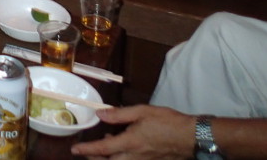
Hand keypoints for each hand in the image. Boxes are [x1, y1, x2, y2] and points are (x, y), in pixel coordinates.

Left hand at [71, 105, 194, 158]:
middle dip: (95, 159)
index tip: (74, 149)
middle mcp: (135, 156)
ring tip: (104, 146)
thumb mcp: (142, 111)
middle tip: (85, 151)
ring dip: (108, 159)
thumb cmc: (168, 121)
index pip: (102, 149)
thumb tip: (100, 114)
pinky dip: (120, 158)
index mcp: (130, 142)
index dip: (87, 150)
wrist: (192, 137)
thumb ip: (119, 114)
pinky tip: (121, 147)